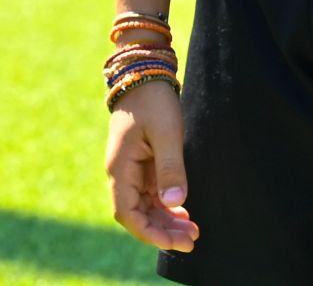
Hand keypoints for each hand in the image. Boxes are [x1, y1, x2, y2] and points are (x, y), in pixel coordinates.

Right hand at [104, 78, 198, 251]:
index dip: (150, 232)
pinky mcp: (142, 164)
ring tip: (192, 231)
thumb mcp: (166, 133)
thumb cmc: (153, 100)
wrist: (145, 72)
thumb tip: (175, 204)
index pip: (127, 214)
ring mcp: (131, 169)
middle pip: (137, 214)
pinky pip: (151, 194)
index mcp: (120, 167)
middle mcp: (121, 172)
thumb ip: (170, 168)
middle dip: (162, 230)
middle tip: (193, 239)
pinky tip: (184, 212)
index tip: (175, 241)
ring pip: (145, 207)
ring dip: (166, 221)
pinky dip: (165, 206)